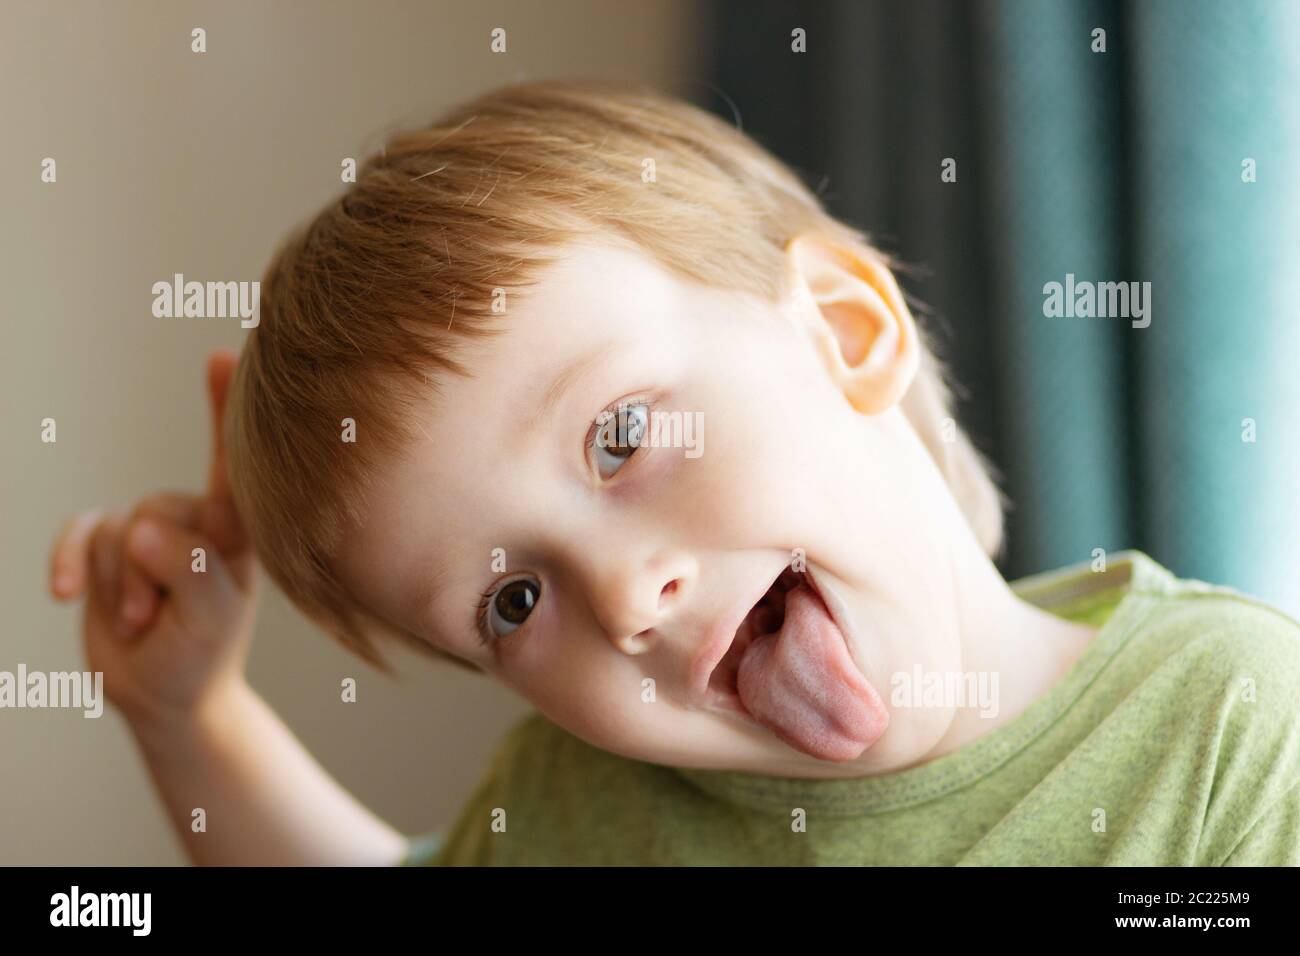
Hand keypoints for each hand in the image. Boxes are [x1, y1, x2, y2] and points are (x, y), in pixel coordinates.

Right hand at [48, 350, 259, 727]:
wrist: (162, 697)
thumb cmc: (202, 654)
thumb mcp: (210, 619)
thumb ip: (189, 569)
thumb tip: (141, 528)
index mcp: (236, 530)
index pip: (232, 464)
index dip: (225, 408)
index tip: (224, 355)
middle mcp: (195, 520)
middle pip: (157, 510)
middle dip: (150, 574)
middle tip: (166, 619)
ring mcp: (149, 530)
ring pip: (117, 531)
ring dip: (121, 587)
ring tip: (146, 623)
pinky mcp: (106, 546)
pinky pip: (79, 533)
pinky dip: (71, 563)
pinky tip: (66, 593)